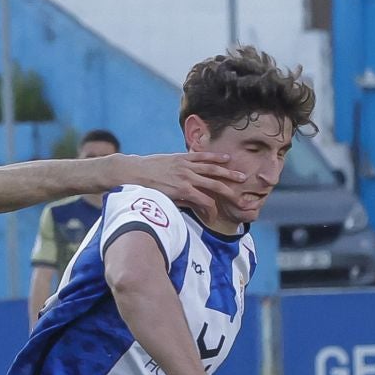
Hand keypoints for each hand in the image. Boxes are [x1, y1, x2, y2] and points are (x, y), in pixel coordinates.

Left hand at [118, 152, 241, 219]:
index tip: (214, 217)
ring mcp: (185, 166)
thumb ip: (182, 203)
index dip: (212, 212)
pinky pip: (201, 157)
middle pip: (214, 186)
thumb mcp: (165, 201)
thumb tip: (196, 208)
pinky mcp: (181, 157)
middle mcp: (187, 178)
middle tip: (240, 199)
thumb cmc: (147, 190)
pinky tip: (226, 160)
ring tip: (241, 177)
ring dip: (228, 173)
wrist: (133, 172)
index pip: (205, 202)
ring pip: (212, 169)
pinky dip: (215, 158)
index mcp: (183, 191)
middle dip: (229, 193)